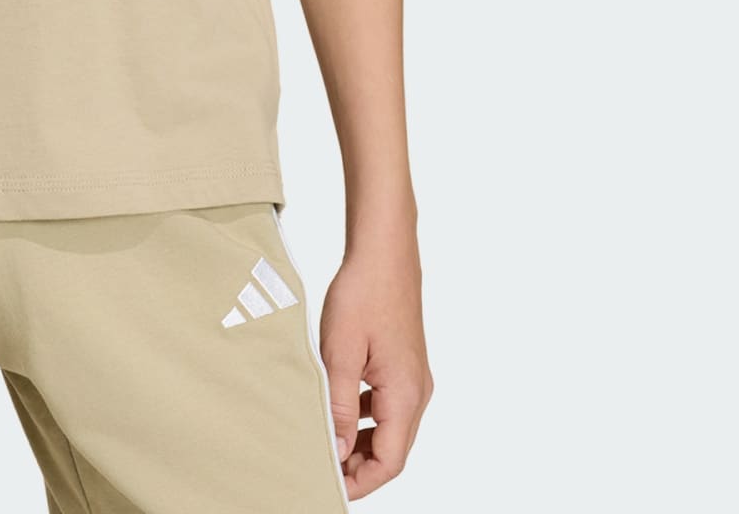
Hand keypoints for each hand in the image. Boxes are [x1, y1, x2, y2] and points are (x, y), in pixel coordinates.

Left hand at [321, 231, 432, 497]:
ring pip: (389, 429)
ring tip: (325, 442)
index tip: (330, 485)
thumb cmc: (363, 293)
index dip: (360, 482)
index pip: (389, 462)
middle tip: (322, 467)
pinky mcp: (404, 366)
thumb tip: (336, 451)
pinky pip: (388, 406)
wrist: (384, 253)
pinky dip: (365, 418)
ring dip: (360, 443)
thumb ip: (339, 406)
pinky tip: (338, 409)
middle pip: (392, 450)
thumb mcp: (340, 353)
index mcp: (405, 395)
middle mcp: (416, 392)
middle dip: (358, 466)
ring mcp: (413, 379)